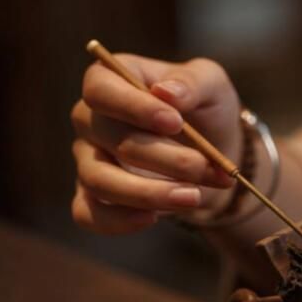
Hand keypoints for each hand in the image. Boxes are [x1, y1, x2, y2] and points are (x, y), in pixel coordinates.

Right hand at [70, 54, 240, 233]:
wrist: (214, 156)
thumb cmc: (206, 110)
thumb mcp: (211, 85)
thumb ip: (192, 83)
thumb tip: (166, 92)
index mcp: (112, 80)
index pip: (100, 88)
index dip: (133, 106)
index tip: (175, 122)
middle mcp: (91, 120)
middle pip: (107, 137)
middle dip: (162, 157)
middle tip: (204, 167)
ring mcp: (89, 160)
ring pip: (99, 179)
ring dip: (149, 192)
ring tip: (194, 197)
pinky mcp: (93, 197)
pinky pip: (88, 214)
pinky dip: (118, 221)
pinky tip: (154, 217)